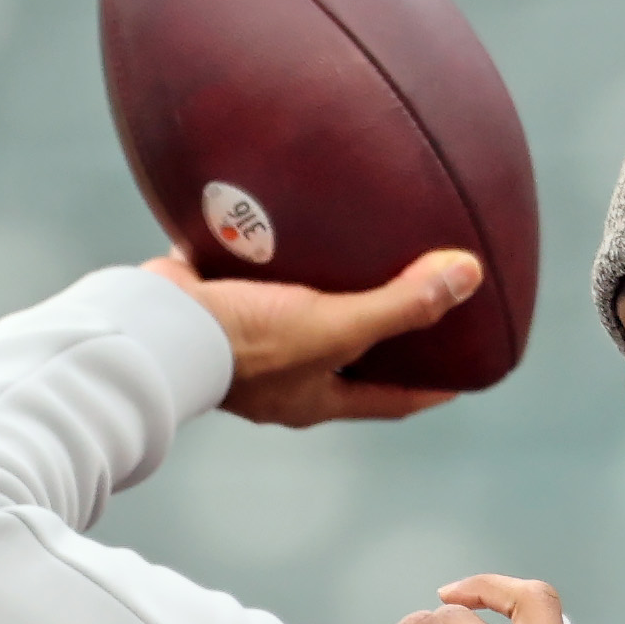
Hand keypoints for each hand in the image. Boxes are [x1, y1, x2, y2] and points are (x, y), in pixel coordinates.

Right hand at [143, 245, 483, 427]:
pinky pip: (252, 279)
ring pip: (298, 318)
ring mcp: (244, 344)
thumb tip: (470, 275)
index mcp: (313, 397)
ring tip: (358, 255)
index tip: (464, 371)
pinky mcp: (214, 304)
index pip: (389, 400)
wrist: (155, 326)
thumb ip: (400, 303)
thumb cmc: (246, 342)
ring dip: (324, 293)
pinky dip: (271, 256)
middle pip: (345, 360)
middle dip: (379, 337)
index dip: (430, 387)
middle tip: (418, 305)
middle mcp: (281, 378)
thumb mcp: (334, 325)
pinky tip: (289, 223)